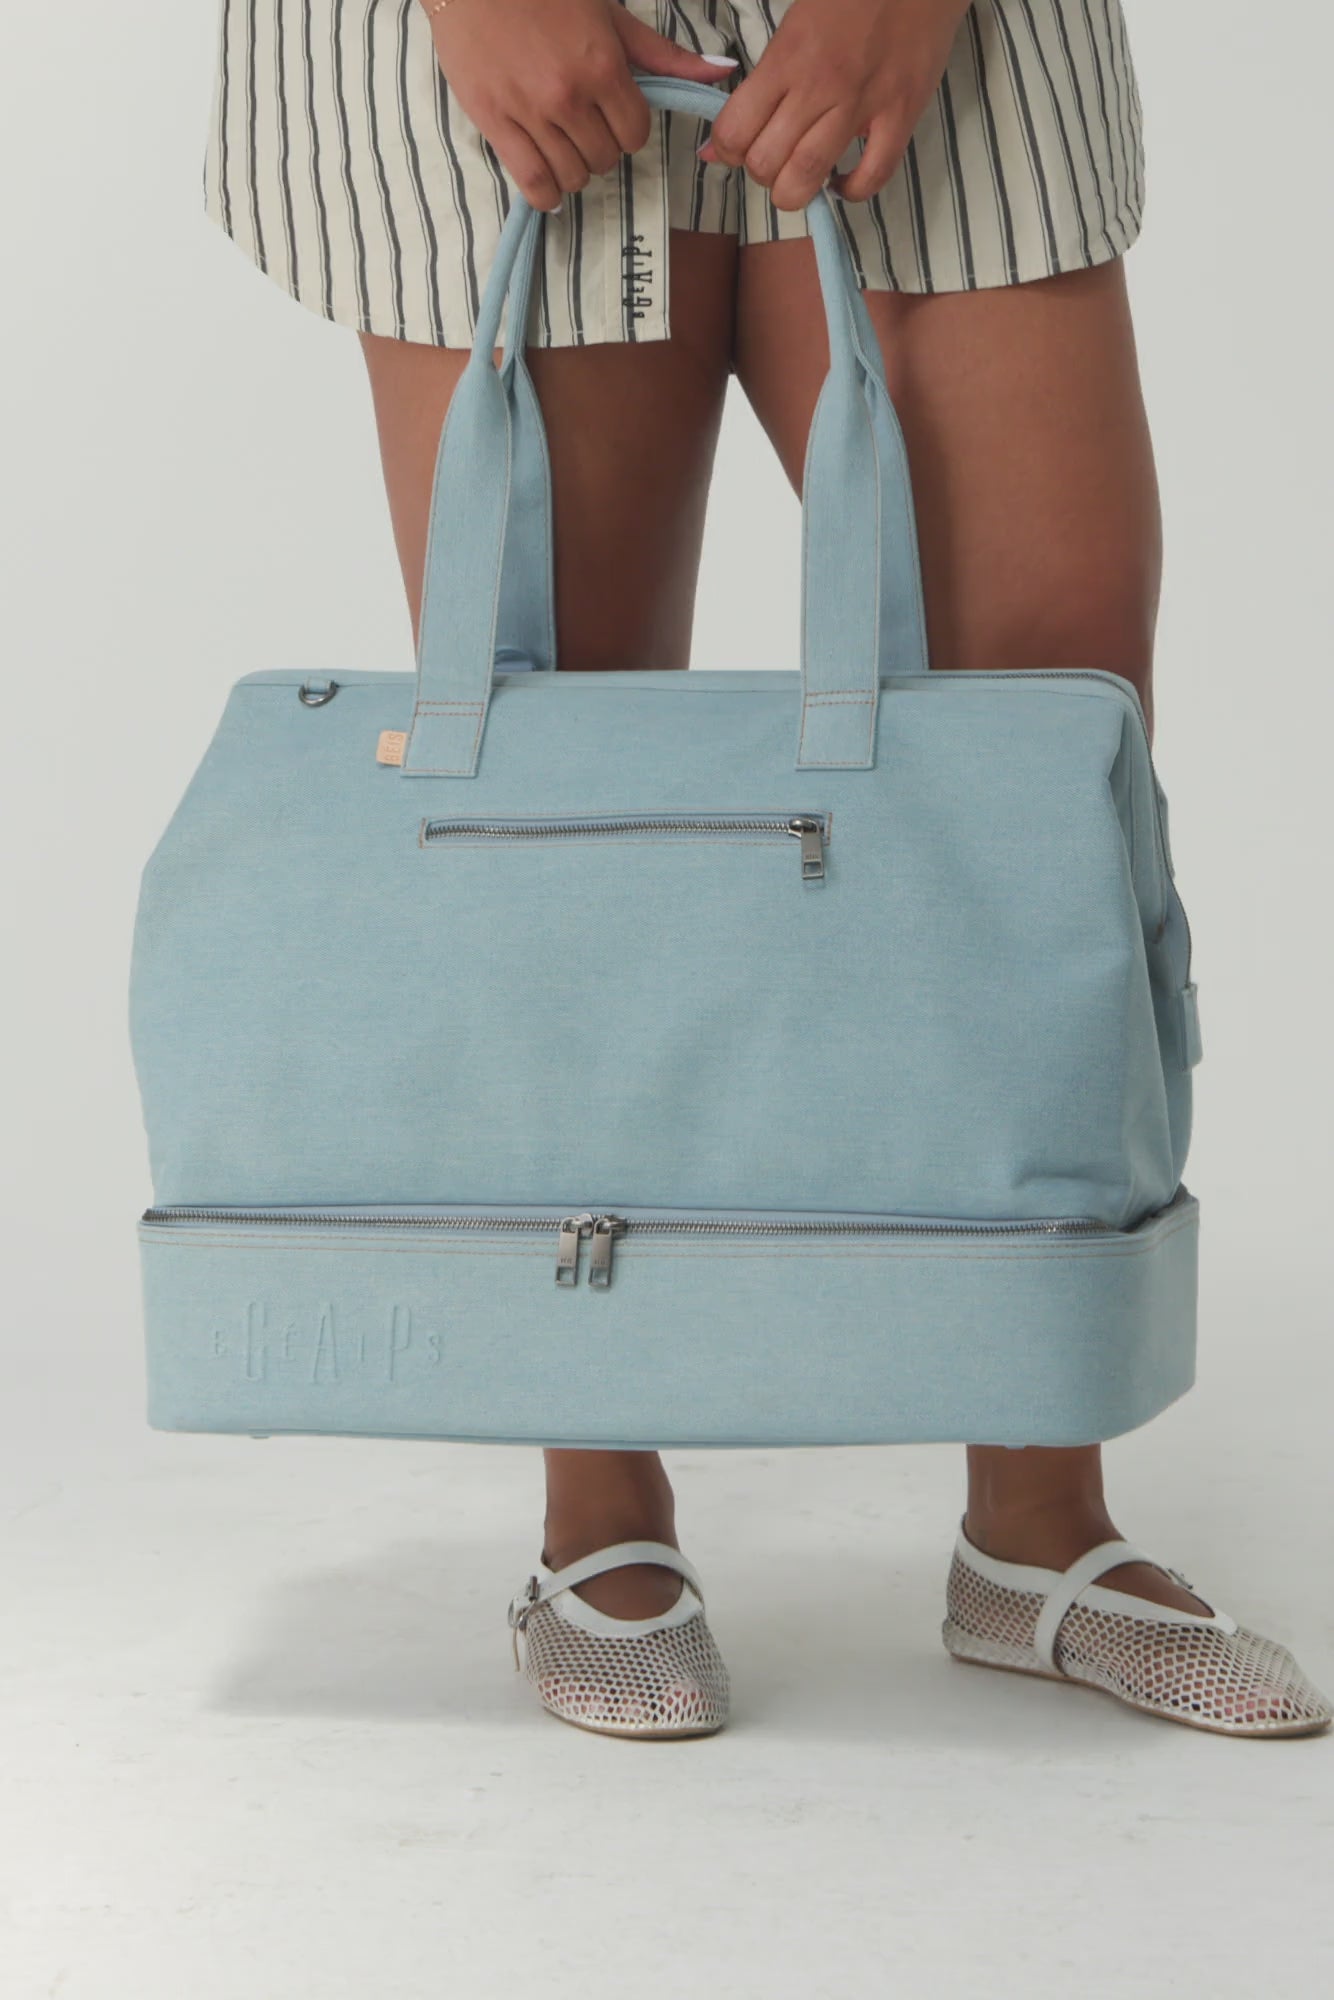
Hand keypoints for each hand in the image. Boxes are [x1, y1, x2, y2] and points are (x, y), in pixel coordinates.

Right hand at [426, 0, 737, 211]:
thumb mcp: (609, 14)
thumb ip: (663, 54)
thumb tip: (722, 71)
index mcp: (602, 66)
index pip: (635, 134)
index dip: (628, 129)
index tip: (613, 116)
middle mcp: (569, 96)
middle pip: (605, 159)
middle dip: (600, 147)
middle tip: (584, 126)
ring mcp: (530, 113)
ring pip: (572, 176)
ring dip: (573, 169)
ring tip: (562, 146)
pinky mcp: (495, 124)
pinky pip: (533, 183)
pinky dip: (546, 193)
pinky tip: (547, 182)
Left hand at [699, 0, 970, 211]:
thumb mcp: (794, 24)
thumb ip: (761, 81)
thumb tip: (717, 145)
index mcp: (787, 57)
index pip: (734, 131)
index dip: (727, 152)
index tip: (739, 149)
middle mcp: (818, 85)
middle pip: (767, 163)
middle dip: (760, 174)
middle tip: (774, 160)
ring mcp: (862, 104)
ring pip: (809, 176)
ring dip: (796, 191)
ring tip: (801, 176)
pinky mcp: (901, 115)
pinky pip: (872, 177)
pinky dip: (852, 192)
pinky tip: (843, 182)